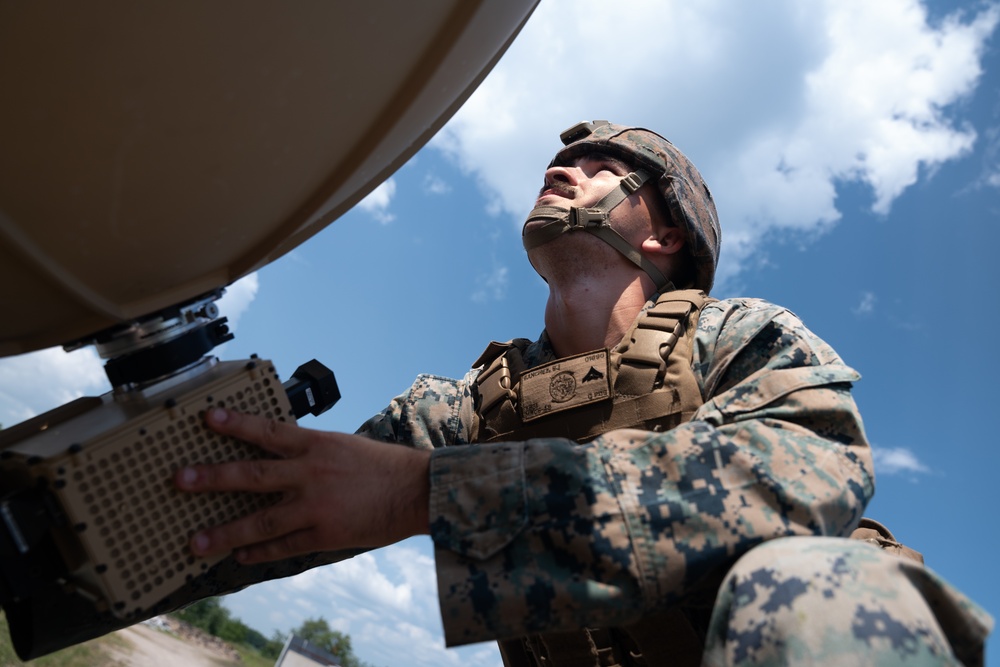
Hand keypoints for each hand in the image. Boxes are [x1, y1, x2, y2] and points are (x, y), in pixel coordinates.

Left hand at [174, 407, 429, 563]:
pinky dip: (260, 553)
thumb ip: (308, 452)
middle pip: (252, 476)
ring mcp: (315, 507)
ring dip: (225, 532)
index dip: (235, 425)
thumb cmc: (381, 465)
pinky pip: (284, 546)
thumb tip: (276, 454)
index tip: (206, 419)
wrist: (416, 490)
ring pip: (261, 521)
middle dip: (212, 478)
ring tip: (196, 541)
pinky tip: (239, 557)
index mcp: (316, 445)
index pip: (267, 432)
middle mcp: (310, 474)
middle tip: (180, 480)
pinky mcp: (325, 534)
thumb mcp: (342, 446)